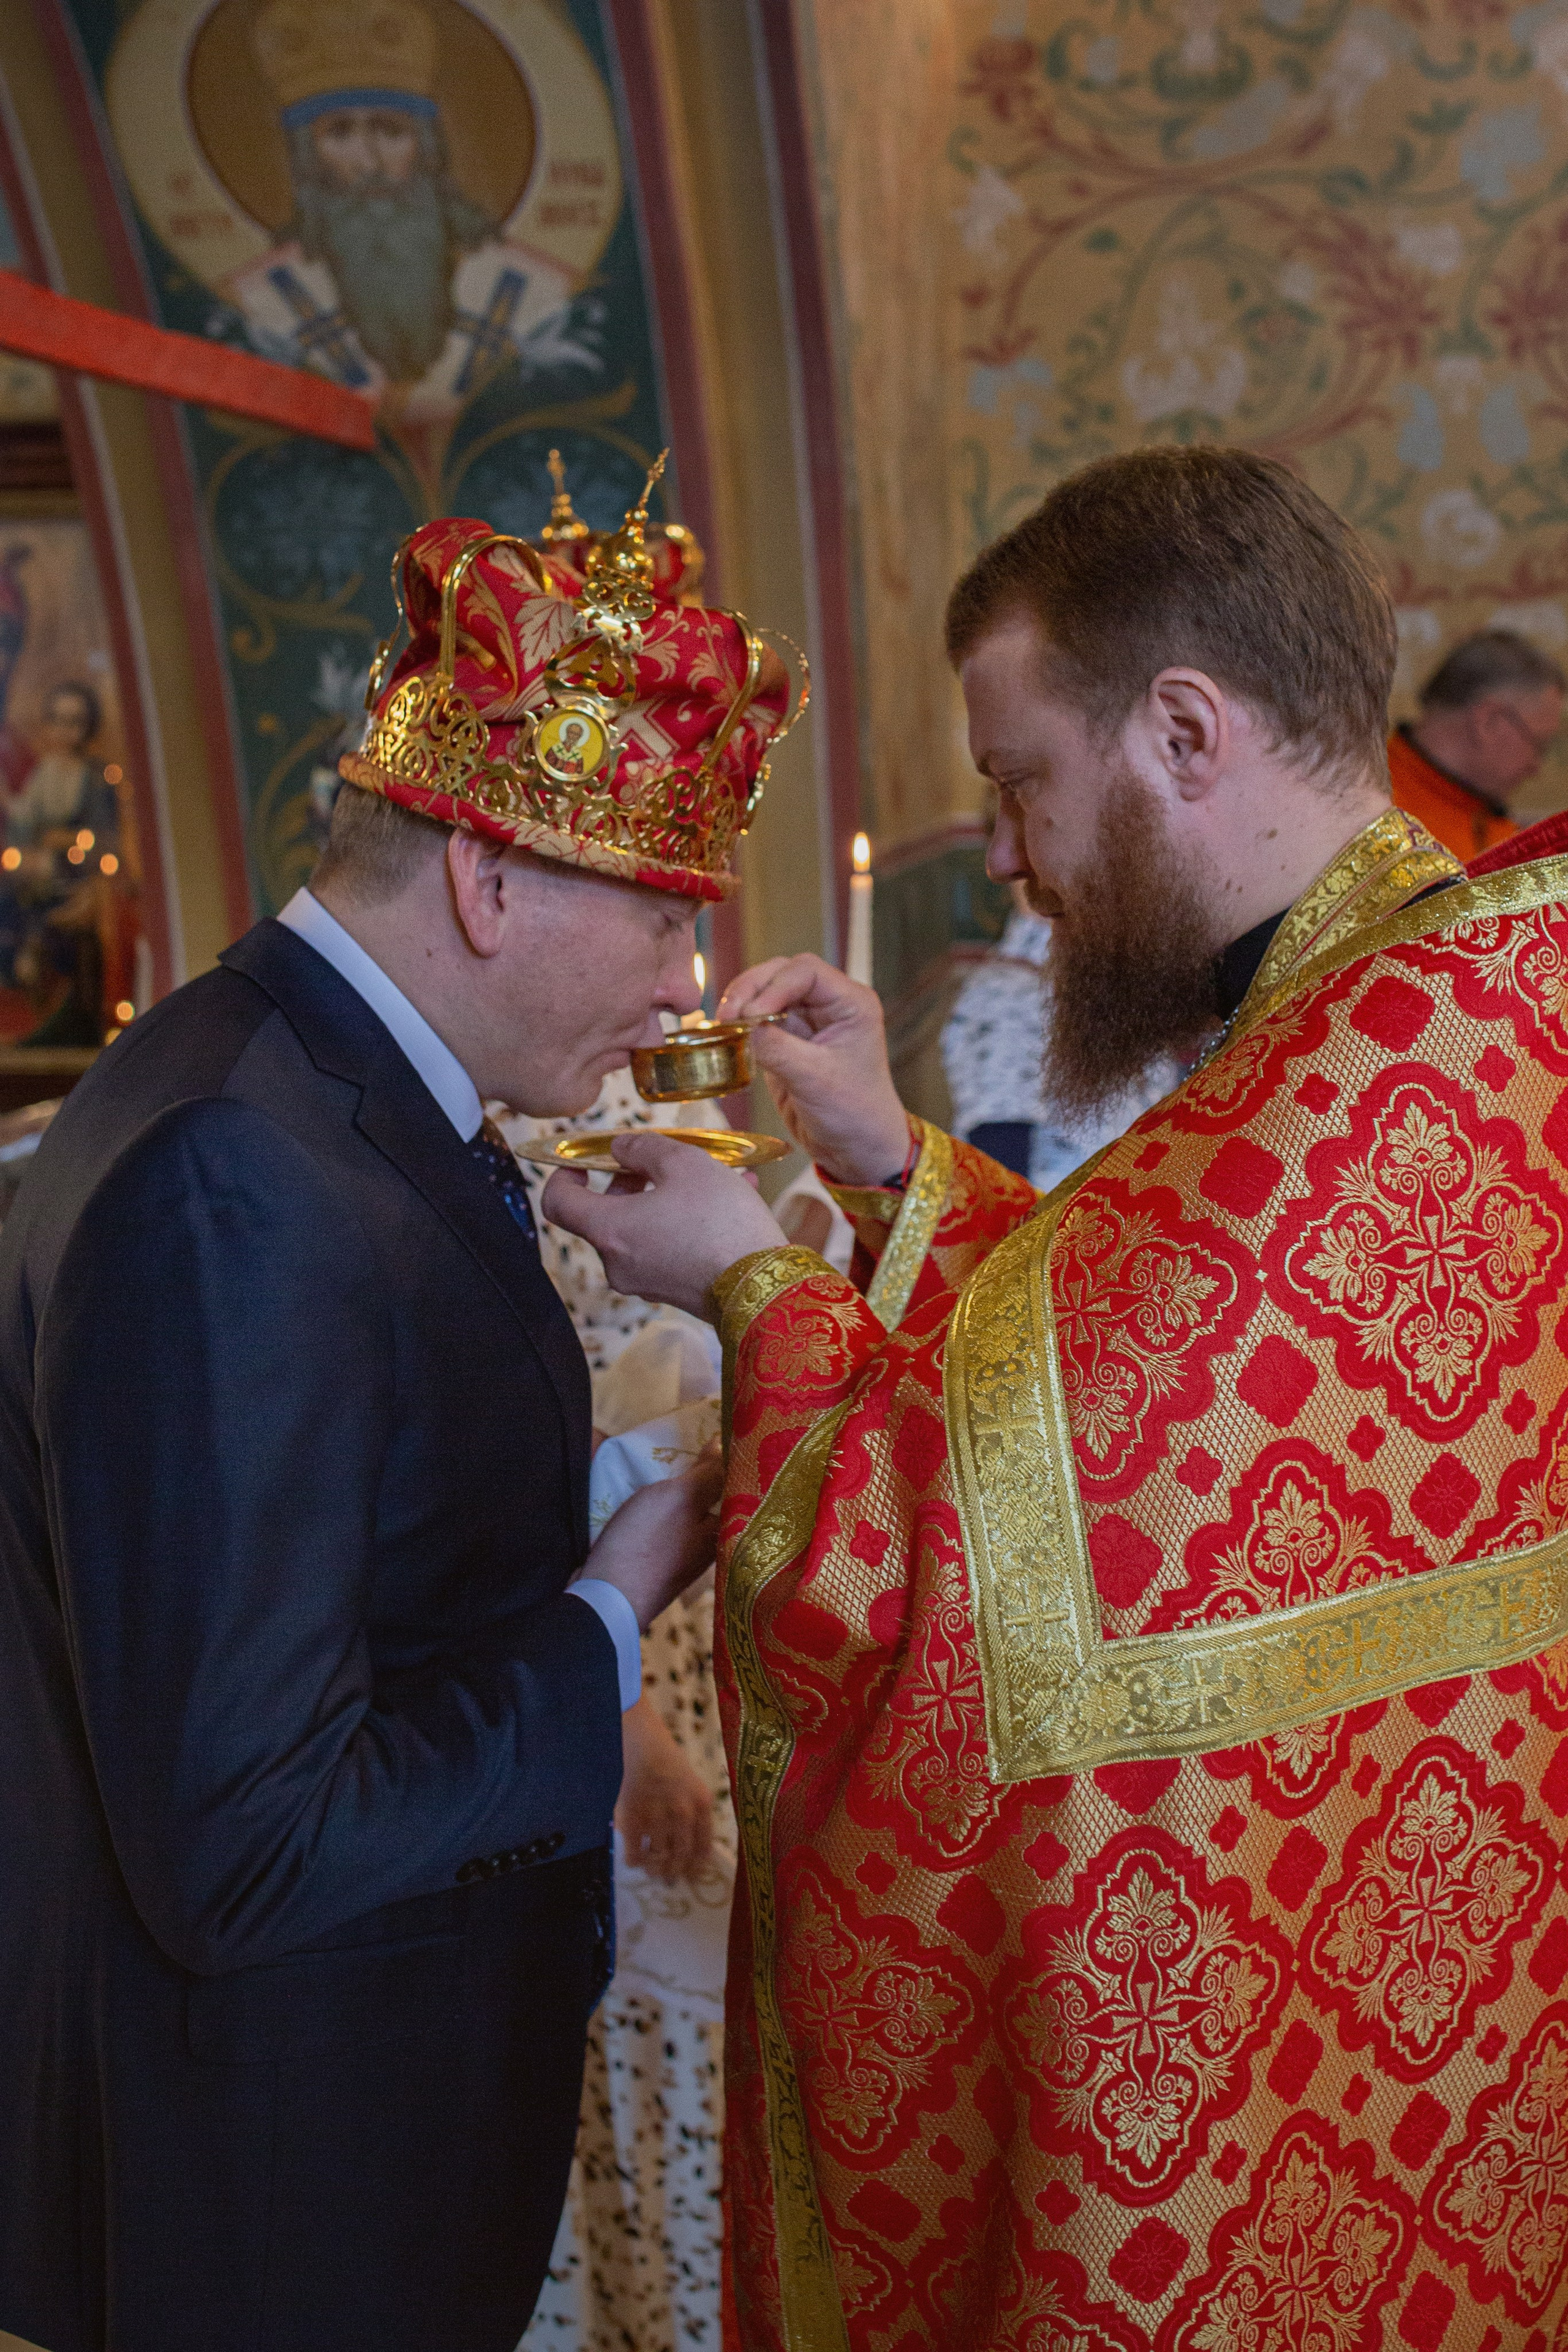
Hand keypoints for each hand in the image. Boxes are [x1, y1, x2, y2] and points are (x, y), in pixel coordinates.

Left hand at [542, 1131, 785, 1317]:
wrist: (763, 1286)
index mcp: (610, 1230)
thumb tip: (620, 1148)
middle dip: (631, 1181)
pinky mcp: (672, 1291)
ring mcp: (644, 1281)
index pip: (558, 1203)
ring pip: (643, 1228)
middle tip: (661, 1161)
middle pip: (605, 1215)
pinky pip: (668, 1247)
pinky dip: (686, 1222)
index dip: (563, 1175)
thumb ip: (643, 1148)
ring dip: (667, 1198)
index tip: (585, 1161)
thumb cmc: (719, 1219)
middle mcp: (618, 1263)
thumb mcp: (684, 1163)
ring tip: (714, 1175)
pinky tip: (729, 1199)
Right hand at [579, 1440, 724, 1630]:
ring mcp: (680, 1554)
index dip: (731, 1458)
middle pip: (710, 1498)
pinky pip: (661, 1523)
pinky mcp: (654, 1560)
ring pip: (684, 1509)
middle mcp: (708, 1544)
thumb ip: (707, 1473)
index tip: (725, 1428)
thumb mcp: (679, 1499)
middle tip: (691, 1436)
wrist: (604, 1598)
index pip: (736, 1487)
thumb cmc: (647, 1544)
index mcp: (723, 1530)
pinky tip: (644, 1488)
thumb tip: (726, 1444)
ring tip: (666, 1454)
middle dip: (701, 1469)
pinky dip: (655, 1504)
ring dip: (675, 1485)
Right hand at [615, 1697, 713, 1883]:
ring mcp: (657, 1819)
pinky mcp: (632, 1821)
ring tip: (652, 1871)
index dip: (695, 1868)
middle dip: (673, 1874)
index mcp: (702, 1807)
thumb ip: (697, 1817)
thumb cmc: (670, 1765)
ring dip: (654, 1870)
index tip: (690, 1876)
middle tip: (668, 1880)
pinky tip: (634, 1858)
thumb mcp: (694, 1787)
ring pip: (657, 1860)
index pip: (703, 1850)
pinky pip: (634, 1854)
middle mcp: (683, 1815)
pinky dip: (634, 1861)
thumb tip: (694, 1855)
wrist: (642, 1746)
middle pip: (680, 1858)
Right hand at [719, 955, 908, 1184]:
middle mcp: (830, 1005)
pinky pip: (758, 1021)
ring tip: (723, 1024)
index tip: (752, 1015)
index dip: (773, 986)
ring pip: (765, 994)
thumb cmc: (854, 1114)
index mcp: (851, 1003)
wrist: (856, 1149)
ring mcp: (807, 1022)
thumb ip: (777, 1048)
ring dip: (742, 1005)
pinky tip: (727, 1036)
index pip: (805, 972)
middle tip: (727, 1016)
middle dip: (751, 990)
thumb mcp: (815, 1080)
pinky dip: (740, 1025)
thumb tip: (742, 1025)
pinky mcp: (788, 1041)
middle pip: (781, 974)